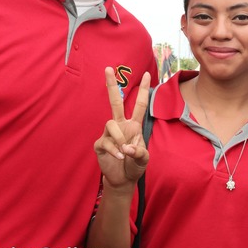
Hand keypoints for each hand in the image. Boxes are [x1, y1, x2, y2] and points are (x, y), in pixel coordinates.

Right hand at [94, 68, 150, 189]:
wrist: (123, 179)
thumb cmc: (135, 165)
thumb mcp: (144, 159)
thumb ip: (139, 153)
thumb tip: (127, 147)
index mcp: (133, 125)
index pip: (139, 105)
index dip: (143, 90)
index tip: (147, 74)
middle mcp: (120, 125)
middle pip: (115, 102)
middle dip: (111, 86)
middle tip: (108, 68)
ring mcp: (109, 134)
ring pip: (110, 124)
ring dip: (119, 138)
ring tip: (124, 152)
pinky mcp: (100, 144)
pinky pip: (106, 141)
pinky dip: (114, 150)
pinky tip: (119, 157)